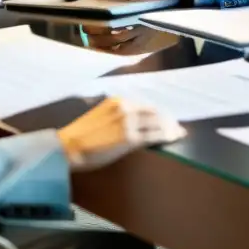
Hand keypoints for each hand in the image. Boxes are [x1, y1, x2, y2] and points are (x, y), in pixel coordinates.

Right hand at [57, 97, 186, 171]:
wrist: (70, 147)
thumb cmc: (83, 134)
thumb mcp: (102, 114)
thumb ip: (119, 113)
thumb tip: (136, 118)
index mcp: (119, 101)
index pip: (146, 106)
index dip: (160, 113)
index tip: (168, 117)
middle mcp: (126, 108)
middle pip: (155, 113)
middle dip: (168, 120)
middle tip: (177, 126)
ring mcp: (129, 123)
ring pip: (158, 124)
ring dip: (171, 128)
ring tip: (179, 133)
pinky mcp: (130, 139)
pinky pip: (154, 136)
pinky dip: (167, 136)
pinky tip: (174, 138)